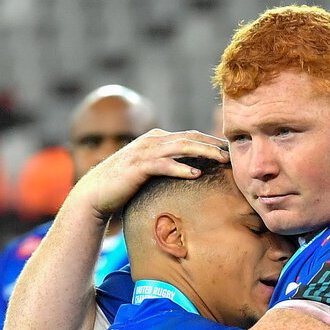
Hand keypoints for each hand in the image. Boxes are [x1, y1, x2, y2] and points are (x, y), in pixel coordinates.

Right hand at [71, 128, 230, 220]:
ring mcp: (145, 152)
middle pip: (190, 137)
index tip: (230, 150)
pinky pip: (164, 165)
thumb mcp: (150, 173)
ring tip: (222, 160)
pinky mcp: (139, 166)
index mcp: (157, 140)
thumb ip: (167, 167)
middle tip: (233, 153)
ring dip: (204, 152)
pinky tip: (196, 174)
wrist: (96, 194)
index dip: (211, 141)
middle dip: (213, 144)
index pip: (190, 136)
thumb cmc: (125, 187)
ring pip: (181, 147)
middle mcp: (153, 141)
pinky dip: (181, 168)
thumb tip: (190, 174)